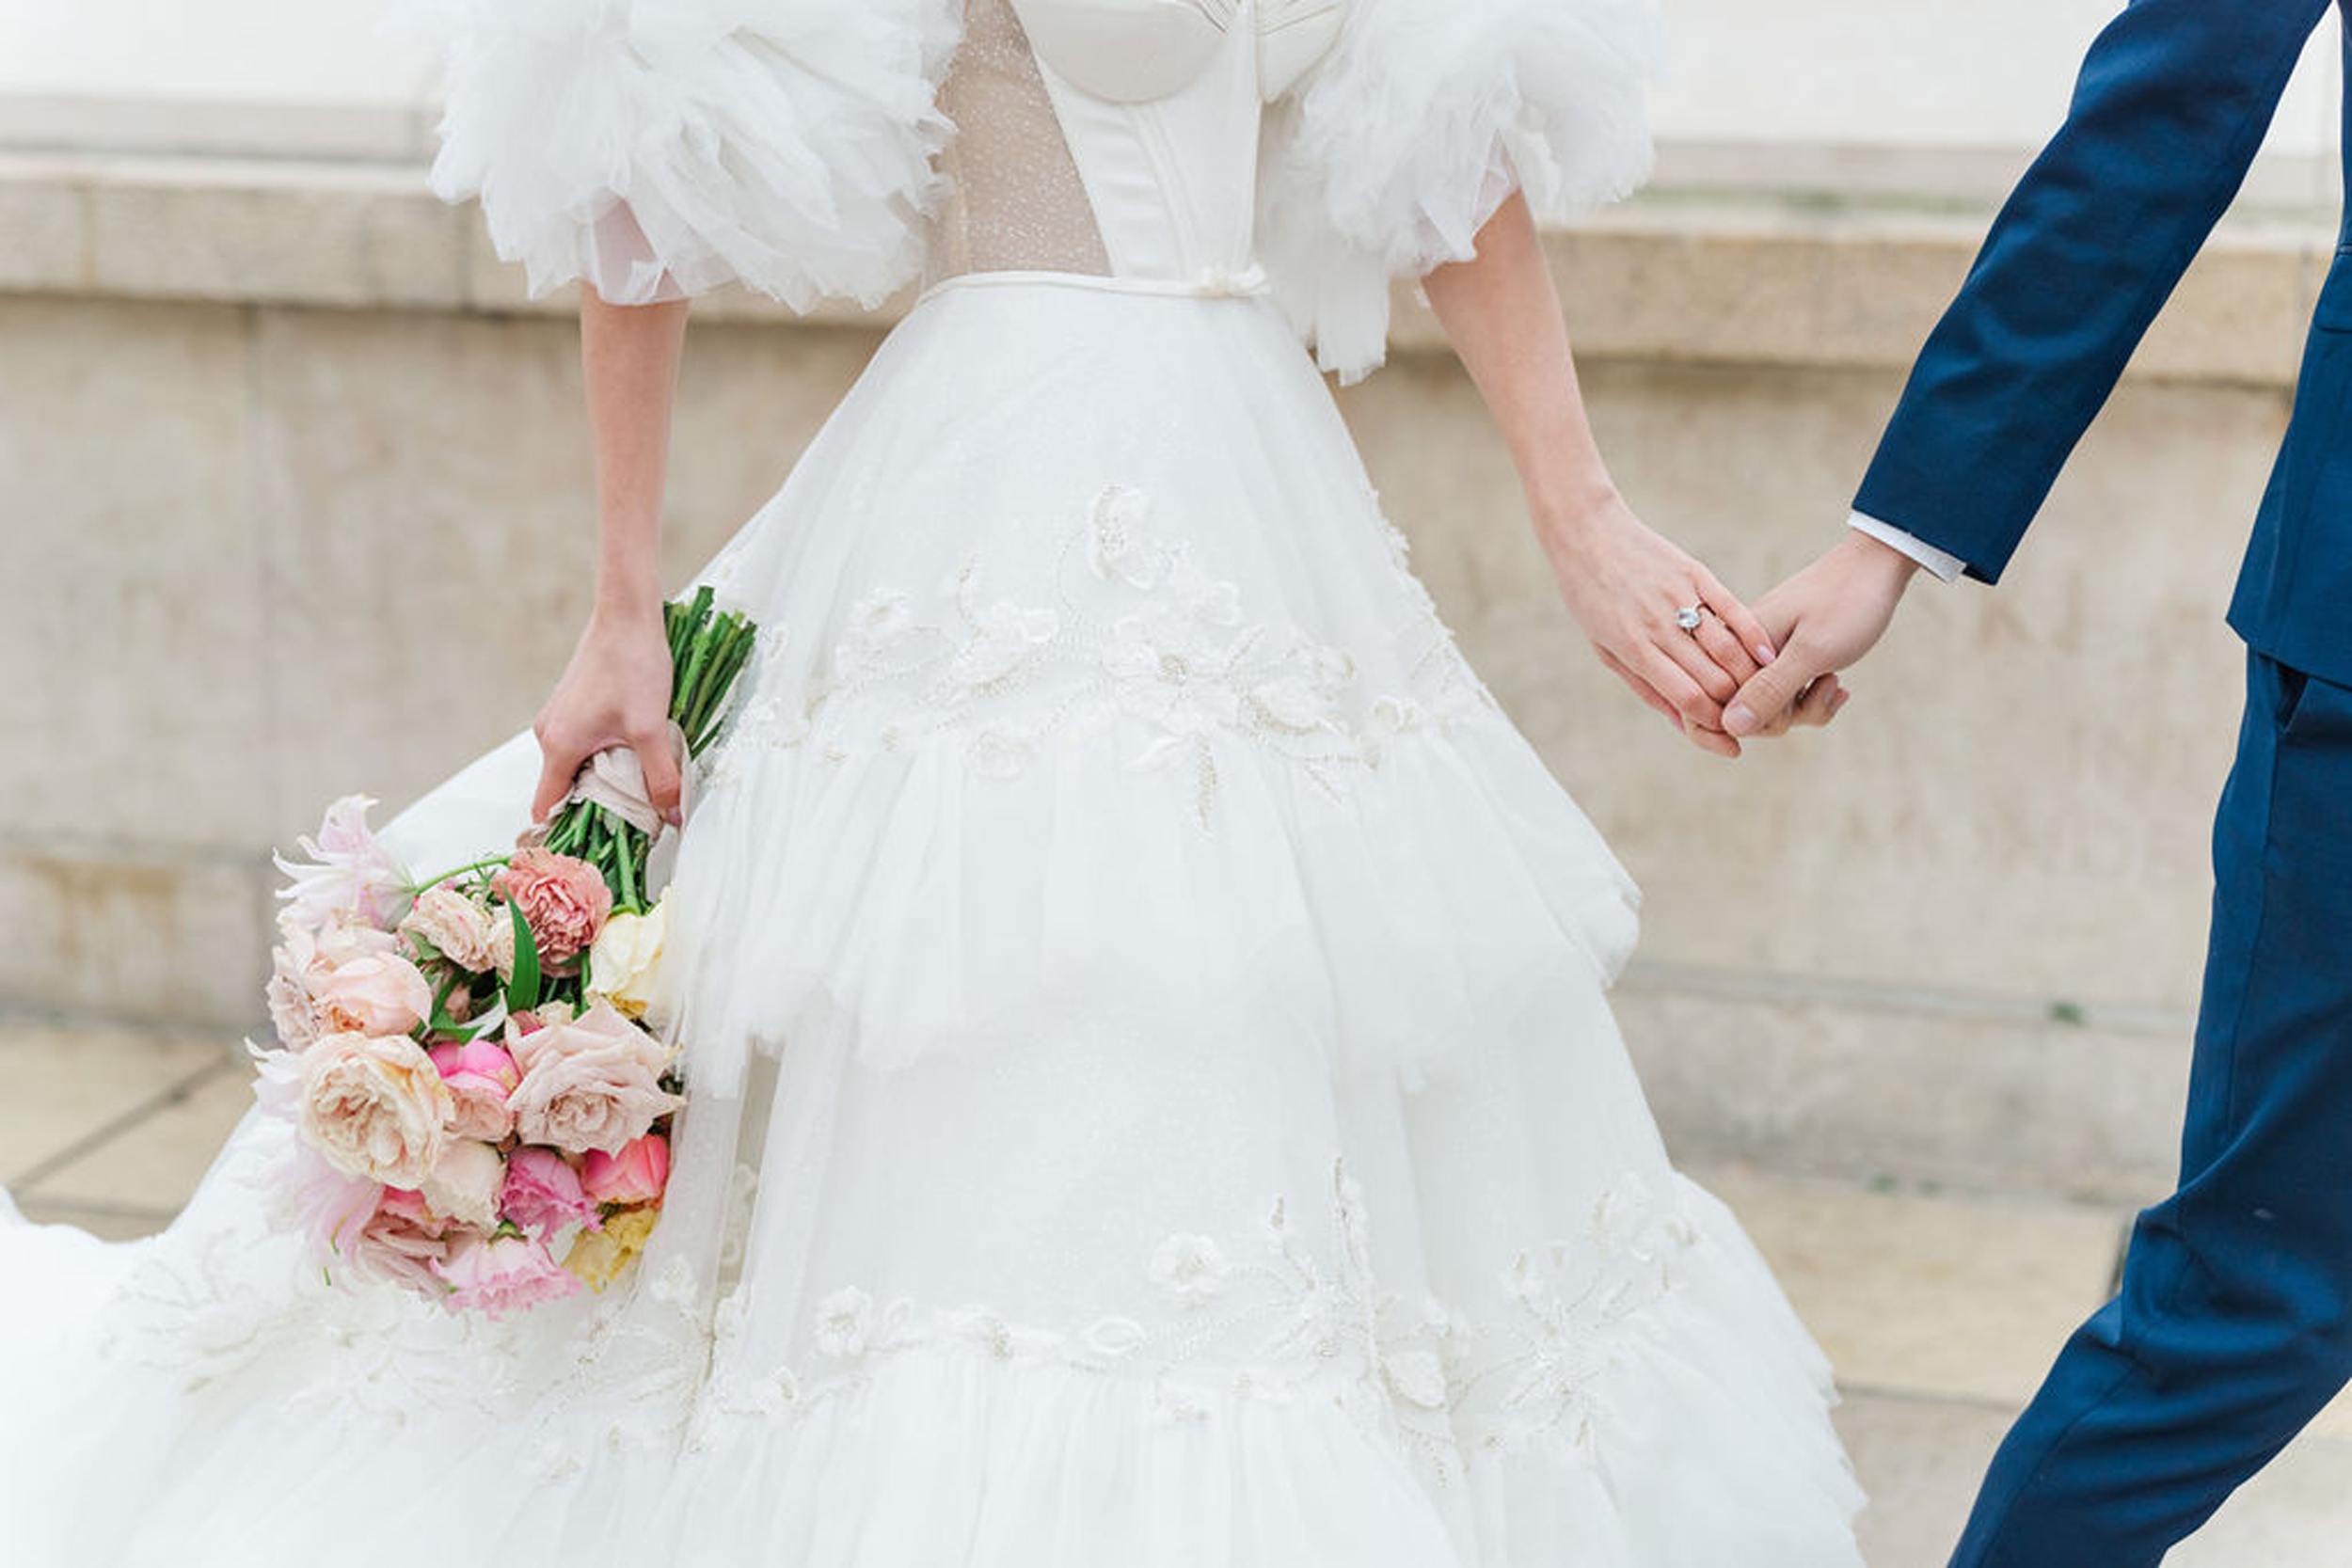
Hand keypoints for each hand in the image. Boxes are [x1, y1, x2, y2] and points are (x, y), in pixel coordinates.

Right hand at [530, 603, 679, 823]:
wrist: (629, 615)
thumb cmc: (634, 666)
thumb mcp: (652, 728)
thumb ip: (661, 777)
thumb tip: (673, 818)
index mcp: (559, 745)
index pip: (546, 806)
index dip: (563, 832)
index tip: (588, 850)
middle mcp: (550, 733)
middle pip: (564, 788)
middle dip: (594, 808)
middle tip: (631, 824)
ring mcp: (560, 717)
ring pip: (577, 765)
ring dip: (604, 780)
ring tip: (639, 789)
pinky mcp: (574, 705)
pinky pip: (583, 745)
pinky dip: (604, 757)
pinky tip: (635, 754)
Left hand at [1541, 489, 1780, 757]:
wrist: (1586, 534)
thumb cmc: (1590, 597)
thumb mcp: (1604, 647)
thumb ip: (1644, 684)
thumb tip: (1680, 721)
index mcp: (1633, 648)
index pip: (1685, 696)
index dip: (1712, 721)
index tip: (1727, 735)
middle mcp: (1658, 625)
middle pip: (1713, 677)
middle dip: (1736, 705)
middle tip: (1750, 717)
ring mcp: (1679, 597)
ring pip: (1728, 648)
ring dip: (1750, 677)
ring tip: (1762, 693)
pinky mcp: (1695, 573)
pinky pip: (1733, 609)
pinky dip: (1755, 636)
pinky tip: (1770, 657)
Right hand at [1723, 533, 1920, 738]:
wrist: (1877, 566)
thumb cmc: (1846, 603)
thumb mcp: (1811, 652)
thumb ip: (1769, 691)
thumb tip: (1729, 727)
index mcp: (1738, 644)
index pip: (1719, 707)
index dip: (1754, 720)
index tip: (1795, 705)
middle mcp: (1743, 650)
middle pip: (1744, 713)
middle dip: (1787, 714)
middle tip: (1823, 684)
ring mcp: (1764, 655)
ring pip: (1770, 708)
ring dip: (1806, 707)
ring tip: (1835, 682)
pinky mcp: (1784, 657)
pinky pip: (1788, 696)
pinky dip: (1814, 698)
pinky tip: (1836, 684)